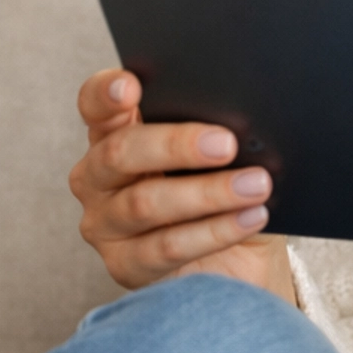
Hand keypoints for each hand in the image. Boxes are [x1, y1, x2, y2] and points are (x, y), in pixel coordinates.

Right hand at [70, 69, 295, 301]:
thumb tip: (242, 119)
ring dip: (209, 192)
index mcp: (115, 134)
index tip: (131, 86)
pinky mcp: (124, 265)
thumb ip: (216, 132)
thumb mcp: (222, 158)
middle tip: (227, 144)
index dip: (106, 93)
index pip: (96, 105)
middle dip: (176, 144)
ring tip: (257, 185)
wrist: (237, 261)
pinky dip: (215, 231)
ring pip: (145, 203)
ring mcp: (104, 224)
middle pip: (120, 153)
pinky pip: (167, 247)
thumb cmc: (225, 194)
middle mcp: (98, 177)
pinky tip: (250, 217)